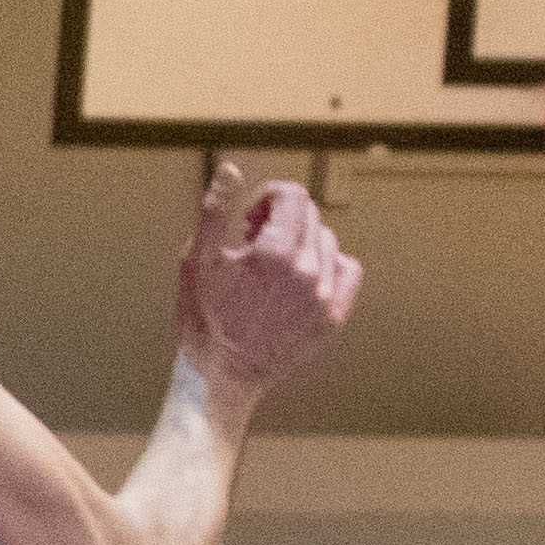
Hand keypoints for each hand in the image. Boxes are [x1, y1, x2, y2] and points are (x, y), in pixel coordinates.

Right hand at [177, 164, 359, 386]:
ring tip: (274, 266)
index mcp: (276, 251)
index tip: (248, 219)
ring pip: (327, 241)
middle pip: (309, 215)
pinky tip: (303, 277)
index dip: (267, 197)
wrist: (220, 375)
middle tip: (253, 244)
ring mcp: (325, 295)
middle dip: (281, 219)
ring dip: (302, 242)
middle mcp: (308, 270)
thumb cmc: (202, 317)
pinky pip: (347, 271)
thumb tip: (230, 169)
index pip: (292, 194)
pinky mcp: (333, 317)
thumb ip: (216, 209)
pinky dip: (329, 265)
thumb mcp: (197, 258)